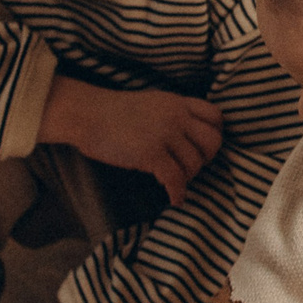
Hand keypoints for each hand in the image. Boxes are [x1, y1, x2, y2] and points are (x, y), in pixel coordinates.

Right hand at [39, 76, 221, 204]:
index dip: (215, 134)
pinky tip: (174, 199)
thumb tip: (188, 137)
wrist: (86, 114)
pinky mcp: (151, 154)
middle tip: (191, 165)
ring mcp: (164, 135)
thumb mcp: (152, 103)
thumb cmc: (113, 112)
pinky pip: (176, 179)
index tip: (203, 146)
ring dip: (188, 177)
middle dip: (206, 158)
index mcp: (177, 102)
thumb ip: (173, 114)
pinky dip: (178, 193)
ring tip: (174, 180)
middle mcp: (176, 116)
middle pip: (213, 141)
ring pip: (195, 163)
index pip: (215, 116)